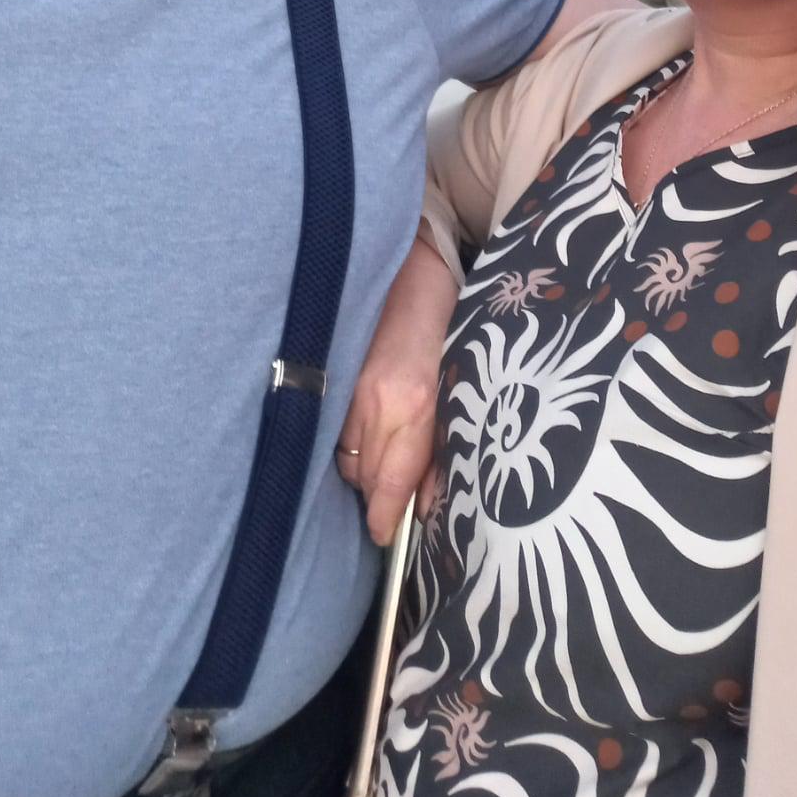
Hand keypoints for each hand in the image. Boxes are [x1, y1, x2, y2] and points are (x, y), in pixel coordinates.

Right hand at [337, 234, 457, 543]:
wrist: (419, 262)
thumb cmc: (450, 322)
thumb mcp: (461, 385)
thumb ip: (444, 444)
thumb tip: (431, 501)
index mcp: (416, 405)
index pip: (391, 480)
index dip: (384, 515)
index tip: (383, 535)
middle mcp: (378, 400)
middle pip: (363, 474)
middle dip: (375, 492)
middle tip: (389, 498)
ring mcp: (351, 385)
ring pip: (345, 453)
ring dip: (361, 463)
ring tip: (379, 455)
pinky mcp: (335, 371)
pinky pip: (335, 425)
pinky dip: (347, 435)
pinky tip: (362, 426)